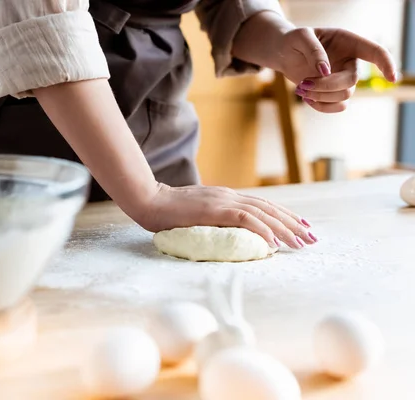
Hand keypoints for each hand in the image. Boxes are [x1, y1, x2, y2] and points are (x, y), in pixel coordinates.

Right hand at [137, 183, 315, 249]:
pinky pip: (245, 219)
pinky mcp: (215, 210)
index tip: (300, 226)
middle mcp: (229, 196)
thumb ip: (214, 219)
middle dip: (293, 223)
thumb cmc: (168, 212)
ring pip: (262, 213)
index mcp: (226, 197)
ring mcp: (222, 201)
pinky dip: (263, 230)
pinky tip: (274, 242)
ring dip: (284, 229)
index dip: (283, 215)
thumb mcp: (197, 214)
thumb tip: (229, 233)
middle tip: (311, 237)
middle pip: (269, 208)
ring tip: (300, 242)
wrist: (150, 202)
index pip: (262, 205)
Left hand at [277, 27, 396, 112]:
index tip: (391, 78)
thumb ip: (314, 51)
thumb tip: (326, 71)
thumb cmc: (294, 41)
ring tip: (300, 88)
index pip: (375, 52)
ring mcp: (342, 78)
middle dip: (326, 86)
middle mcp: (349, 61)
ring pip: (344, 96)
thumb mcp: (301, 37)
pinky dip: (321, 106)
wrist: (284, 53)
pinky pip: (337, 106)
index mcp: (348, 42)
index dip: (386, 64)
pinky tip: (306, 97)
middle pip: (351, 81)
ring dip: (321, 96)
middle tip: (303, 84)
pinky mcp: (333, 92)